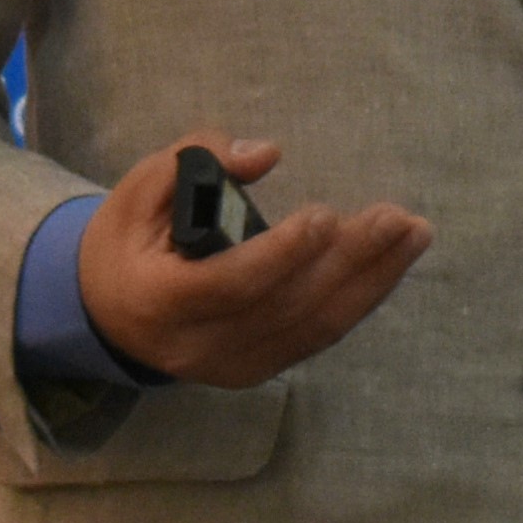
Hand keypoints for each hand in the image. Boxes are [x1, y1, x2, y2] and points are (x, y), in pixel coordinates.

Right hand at [70, 131, 428, 391]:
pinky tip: (393, 262)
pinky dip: (361, 298)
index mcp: (159, 302)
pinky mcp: (260, 369)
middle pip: (288, 308)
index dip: (279, 256)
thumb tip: (264, 153)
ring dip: (372, 280)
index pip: (227, 286)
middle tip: (397, 219)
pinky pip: (319, 335)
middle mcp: (200, 347)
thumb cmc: (127, 242)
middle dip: (350, 261)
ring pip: (315, 327)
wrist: (109, 316)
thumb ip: (194, 161)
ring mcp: (235, 366)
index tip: (323, 216)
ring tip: (413, 234)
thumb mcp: (137, 190)